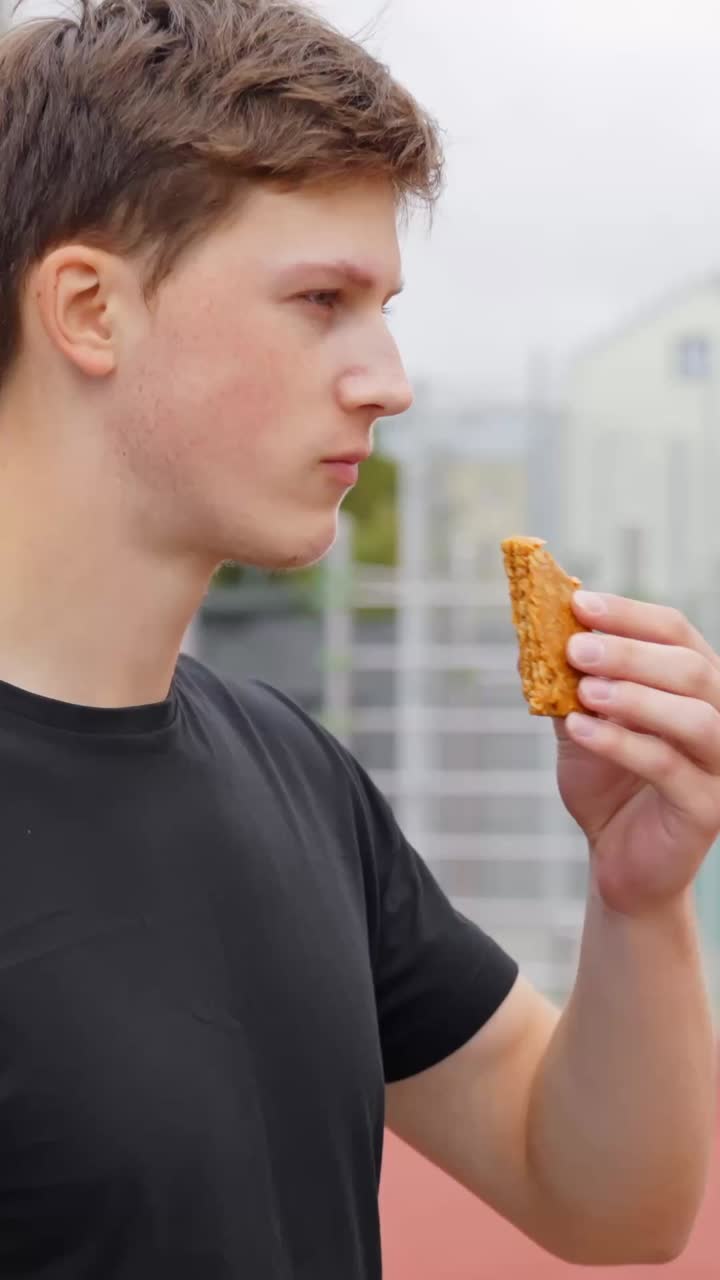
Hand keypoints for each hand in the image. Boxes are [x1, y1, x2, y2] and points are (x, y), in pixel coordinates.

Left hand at [556, 591, 719, 915]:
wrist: (616, 859)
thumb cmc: (605, 783)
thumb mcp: (580, 721)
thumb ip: (568, 679)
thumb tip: (535, 626)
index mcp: (694, 686)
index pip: (675, 632)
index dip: (629, 614)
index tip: (579, 603)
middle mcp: (719, 717)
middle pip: (690, 668)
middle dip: (630, 652)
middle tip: (576, 646)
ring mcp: (719, 765)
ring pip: (694, 716)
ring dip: (635, 696)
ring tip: (583, 689)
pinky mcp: (706, 809)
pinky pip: (668, 767)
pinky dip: (622, 743)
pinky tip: (581, 728)